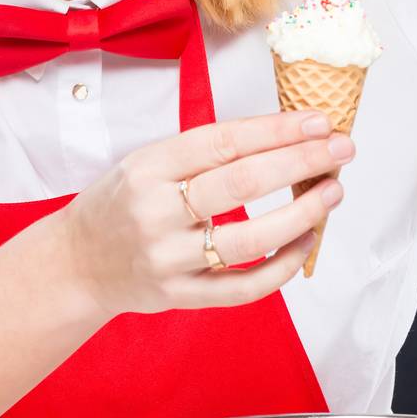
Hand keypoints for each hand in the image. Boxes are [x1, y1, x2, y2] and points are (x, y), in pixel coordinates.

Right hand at [57, 109, 353, 316]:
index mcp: (148, 168)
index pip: (223, 142)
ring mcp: (169, 259)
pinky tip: (305, 241)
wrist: (76, 263)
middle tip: (341, 149)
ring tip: (332, 192)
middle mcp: (156, 212)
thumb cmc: (120, 203)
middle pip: (241, 184)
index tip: (318, 121)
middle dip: (300, 162)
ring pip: (249, 239)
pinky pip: (244, 287)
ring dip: (301, 214)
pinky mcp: (181, 296)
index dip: (276, 130)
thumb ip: (202, 153)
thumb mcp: (145, 162)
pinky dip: (282, 266)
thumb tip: (282, 137)